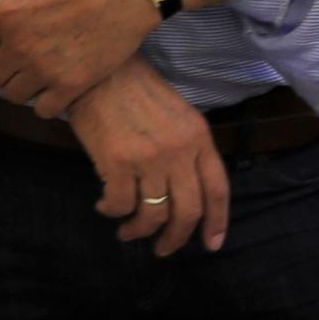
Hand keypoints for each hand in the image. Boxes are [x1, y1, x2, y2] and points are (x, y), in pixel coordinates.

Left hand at [0, 0, 159, 115]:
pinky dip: (46, 101)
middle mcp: (18, 45)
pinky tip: (56, 84)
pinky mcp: (71, 85)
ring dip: (22, 86)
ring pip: (13, 95)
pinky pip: (42, 109)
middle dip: (1, 68)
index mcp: (4, 14)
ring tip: (36, 72)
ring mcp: (44, 68)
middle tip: (19, 59)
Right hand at [65, 60, 228, 257]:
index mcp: (199, 137)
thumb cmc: (137, 90)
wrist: (101, 70)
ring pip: (152, 214)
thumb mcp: (177, 114)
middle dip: (175, 238)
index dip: (217, 222)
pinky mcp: (117, 162)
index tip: (212, 244)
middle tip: (164, 249)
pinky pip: (119, 205)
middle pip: (187, 211)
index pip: (217, 190)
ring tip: (127, 231)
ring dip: (139, 231)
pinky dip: (112, 212)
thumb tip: (184, 194)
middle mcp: (179, 151)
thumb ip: (188, 150)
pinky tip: (105, 206)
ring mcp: (149, 158)